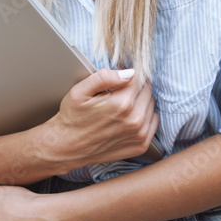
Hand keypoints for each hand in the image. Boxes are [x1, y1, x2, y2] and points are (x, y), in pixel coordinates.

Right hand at [45, 68, 159, 170]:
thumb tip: (129, 73)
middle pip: (147, 90)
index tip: (119, 78)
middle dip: (135, 86)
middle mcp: (134, 120)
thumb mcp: (80, 91)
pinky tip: (130, 117)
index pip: (139, 77)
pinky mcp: (140, 146)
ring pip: (151, 104)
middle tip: (119, 91)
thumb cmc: (72, 117)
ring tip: (122, 104)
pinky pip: (153, 122)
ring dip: (140, 101)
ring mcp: (139, 135)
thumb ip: (104, 77)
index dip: (129, 74)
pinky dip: (145, 116)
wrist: (67, 147)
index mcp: (121, 104)